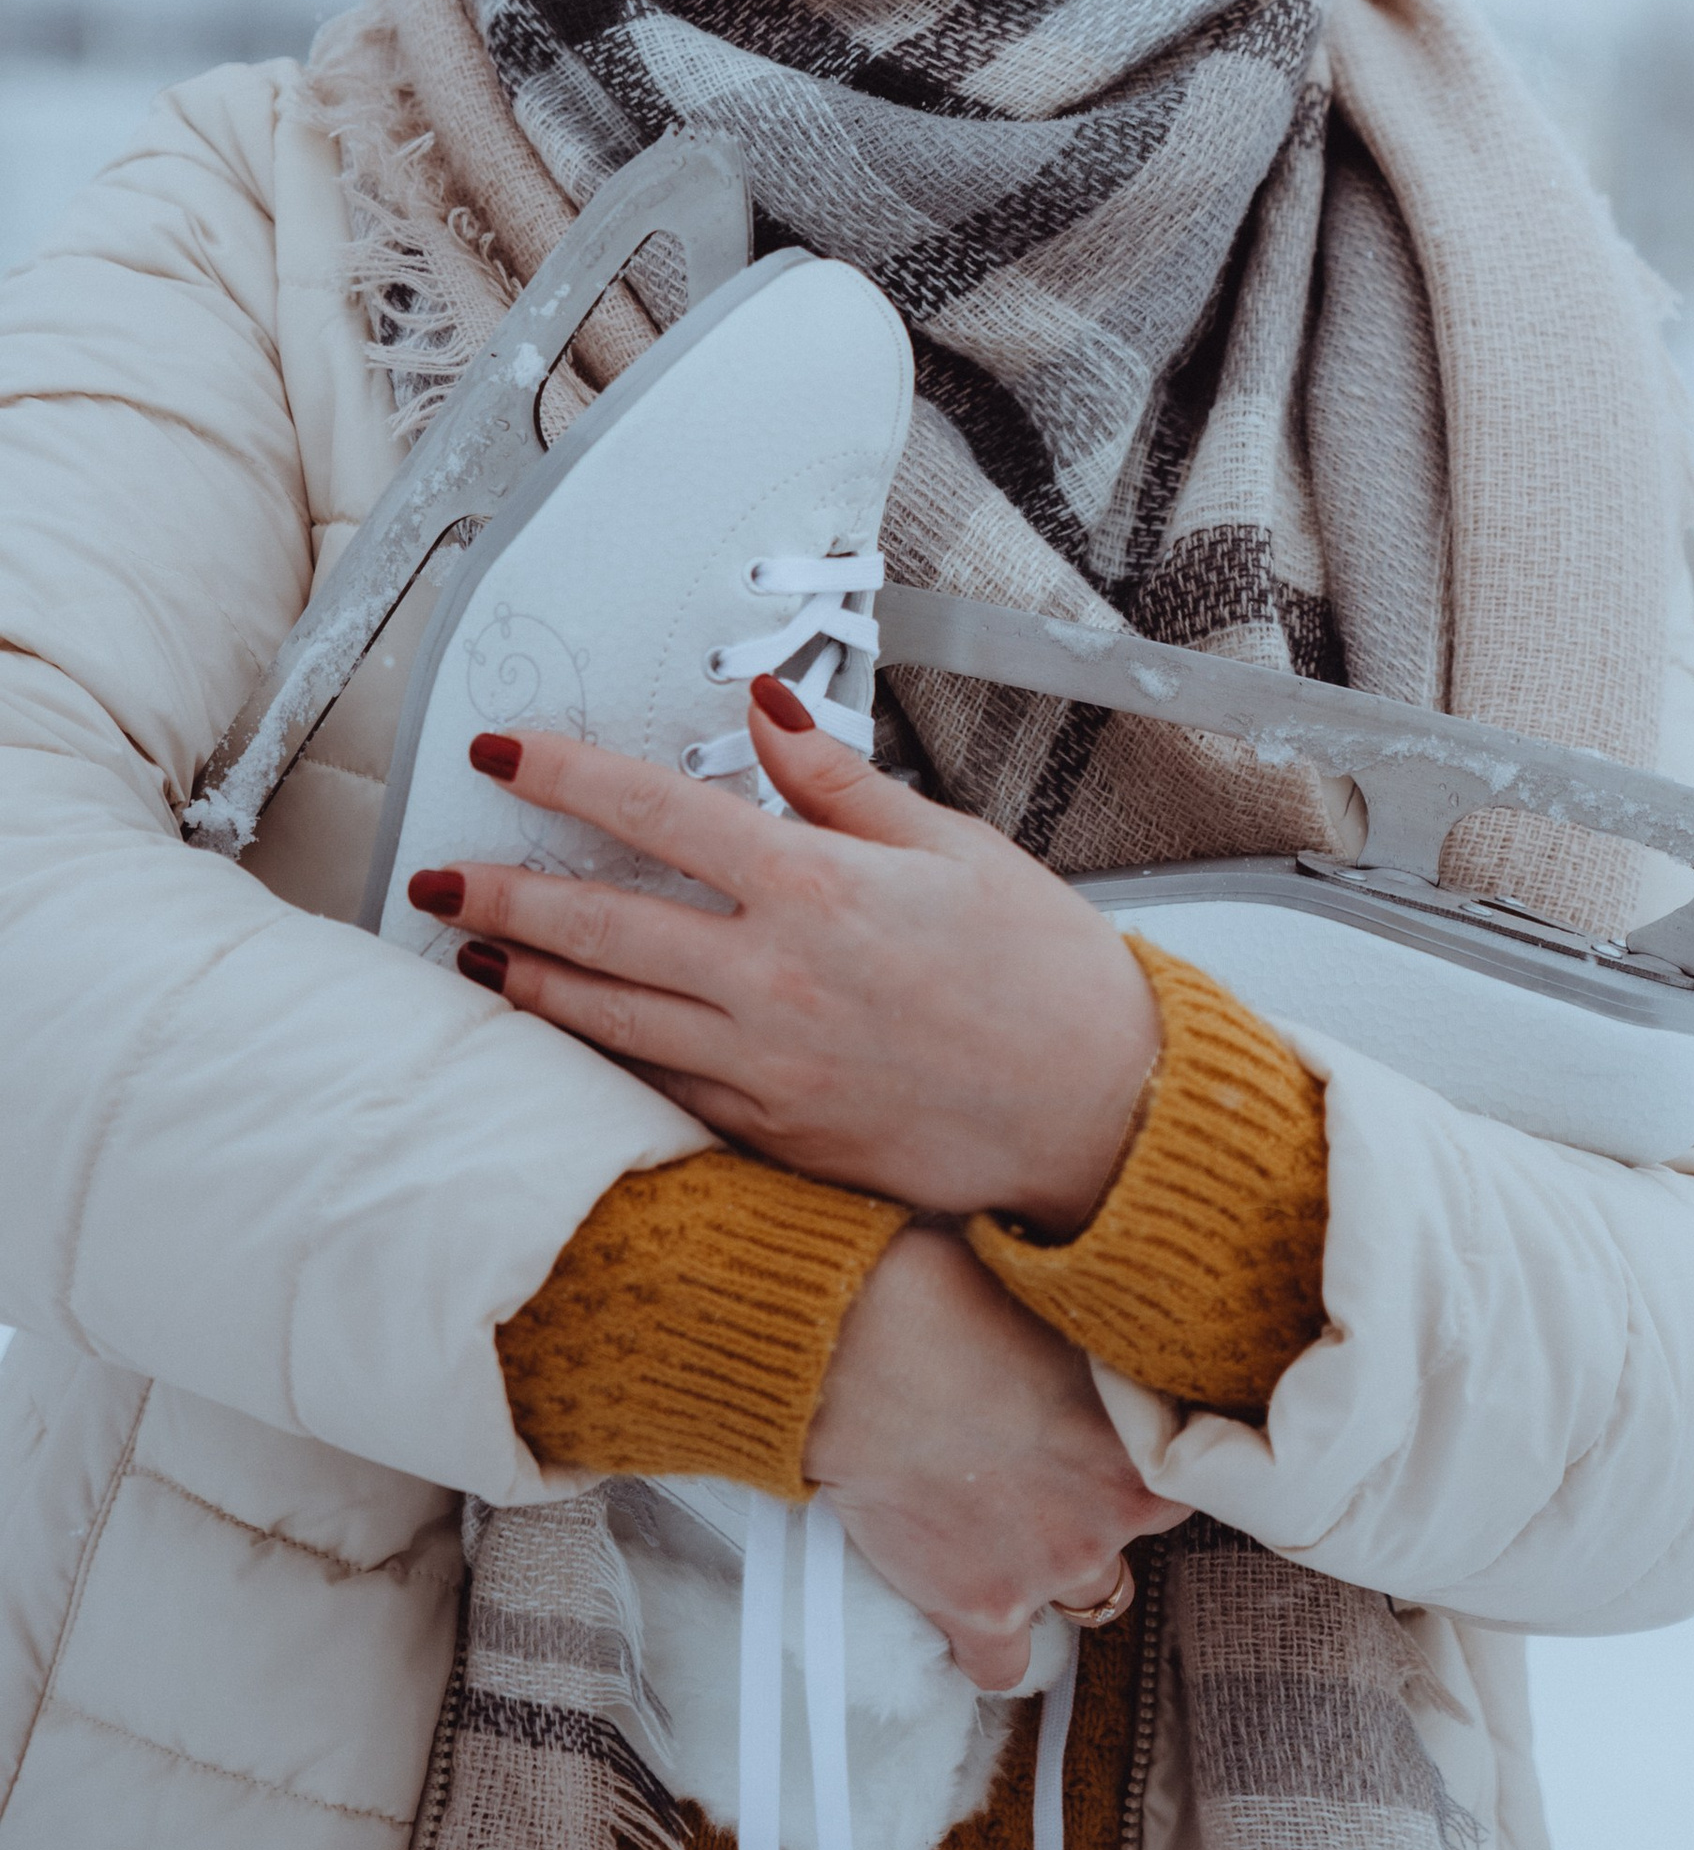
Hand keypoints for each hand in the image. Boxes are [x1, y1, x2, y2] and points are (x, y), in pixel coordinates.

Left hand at [409, 687, 1158, 1227]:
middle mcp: (775, 980)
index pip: (658, 815)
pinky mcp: (777, 1135)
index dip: (566, 775)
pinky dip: (598, 1058)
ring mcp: (767, 1068)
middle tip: (436, 870)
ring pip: (611, 1019)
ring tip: (472, 949)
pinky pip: (661, 1089)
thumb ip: (841, 784)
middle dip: (506, 890)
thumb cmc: (1046, 974)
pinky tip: (562, 1036)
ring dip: (530, 979)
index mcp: (820, 890)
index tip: (504, 752)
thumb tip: (764, 714)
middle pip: (603, 925)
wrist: (1101, 1112)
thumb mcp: (956, 848)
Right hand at [804, 1226, 1188, 1688]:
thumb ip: (1106, 1347)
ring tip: (1010, 1525)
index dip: (1141, 1452)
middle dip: (1095, 1507)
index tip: (1108, 1437)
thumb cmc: (956, 1297)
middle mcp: (1110, 1516)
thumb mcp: (1065, 1303)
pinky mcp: (976, 1609)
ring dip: (1056, 1570)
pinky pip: (1003, 1667)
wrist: (862, 1347)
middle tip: (1045, 1469)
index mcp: (1142, 1440)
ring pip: (1087, 1600)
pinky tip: (975, 1608)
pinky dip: (992, 1646)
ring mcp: (1046, 1570)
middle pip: (1130, 1533)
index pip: (1183, 1470)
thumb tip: (1123, 1332)